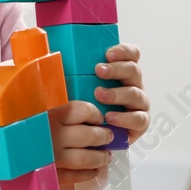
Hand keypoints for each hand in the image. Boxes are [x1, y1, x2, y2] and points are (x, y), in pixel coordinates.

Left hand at [48, 43, 148, 189]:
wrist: (92, 138)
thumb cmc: (85, 107)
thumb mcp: (78, 86)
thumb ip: (72, 71)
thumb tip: (50, 55)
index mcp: (122, 72)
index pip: (131, 54)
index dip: (123, 51)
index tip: (108, 53)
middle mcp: (133, 85)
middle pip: (134, 71)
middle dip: (117, 69)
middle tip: (99, 71)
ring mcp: (139, 104)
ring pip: (136, 94)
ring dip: (117, 93)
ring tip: (99, 95)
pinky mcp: (140, 123)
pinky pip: (138, 119)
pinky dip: (124, 118)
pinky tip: (109, 118)